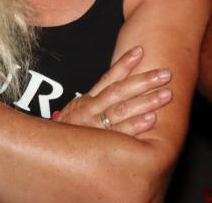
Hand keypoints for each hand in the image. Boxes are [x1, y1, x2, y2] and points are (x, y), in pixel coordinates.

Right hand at [54, 45, 171, 136]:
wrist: (45, 161)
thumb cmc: (68, 137)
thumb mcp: (77, 114)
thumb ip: (96, 102)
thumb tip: (121, 86)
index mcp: (86, 101)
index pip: (108, 78)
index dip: (124, 63)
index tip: (140, 50)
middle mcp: (90, 111)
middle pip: (119, 91)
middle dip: (144, 81)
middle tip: (166, 74)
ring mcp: (94, 128)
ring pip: (122, 110)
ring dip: (146, 101)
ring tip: (166, 94)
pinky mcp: (97, 147)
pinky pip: (119, 135)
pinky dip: (135, 126)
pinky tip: (151, 119)